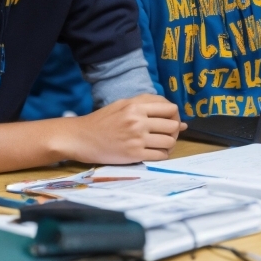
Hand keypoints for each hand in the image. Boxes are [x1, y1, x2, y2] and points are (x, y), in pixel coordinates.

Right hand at [71, 94, 185, 163]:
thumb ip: (148, 106)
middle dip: (174, 131)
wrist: (81, 137)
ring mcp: (137, 139)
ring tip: (160, 144)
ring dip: (169, 144)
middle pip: (173, 125)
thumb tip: (179, 120)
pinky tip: (154, 152)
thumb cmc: (101, 121)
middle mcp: (138, 121)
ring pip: (170, 142)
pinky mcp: (134, 155)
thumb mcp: (122, 104)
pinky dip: (162, 155)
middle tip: (166, 134)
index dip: (174, 115)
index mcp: (135, 106)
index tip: (169, 120)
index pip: (170, 108)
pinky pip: (161, 156)